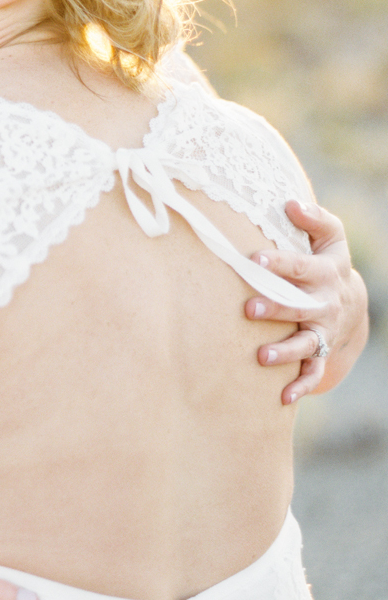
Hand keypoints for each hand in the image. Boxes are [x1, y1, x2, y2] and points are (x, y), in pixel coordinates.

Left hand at [246, 201, 367, 403]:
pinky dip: (300, 385)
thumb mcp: (330, 238)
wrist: (350, 303)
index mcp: (325, 272)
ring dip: (285, 351)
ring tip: (261, 356)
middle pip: (300, 306)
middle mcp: (325, 304)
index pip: (301, 266)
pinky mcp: (321, 353)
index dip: (280, 261)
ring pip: (306, 344)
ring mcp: (324, 331)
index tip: (256, 257)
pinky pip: (313, 372)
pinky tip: (283, 397)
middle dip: (276, 308)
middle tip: (248, 308)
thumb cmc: (326, 262)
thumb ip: (314, 219)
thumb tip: (290, 202)